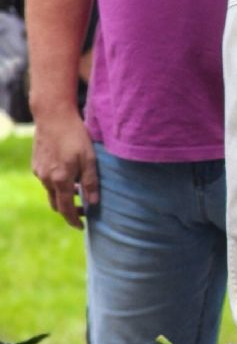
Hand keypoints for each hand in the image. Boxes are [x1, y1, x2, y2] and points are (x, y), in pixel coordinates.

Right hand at [31, 108, 97, 228]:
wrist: (52, 116)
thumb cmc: (75, 136)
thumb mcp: (89, 159)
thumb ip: (91, 183)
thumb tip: (93, 203)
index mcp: (61, 180)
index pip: (66, 209)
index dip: (73, 220)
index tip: (82, 227)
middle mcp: (46, 179)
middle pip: (56, 204)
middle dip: (68, 211)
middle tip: (83, 211)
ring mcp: (39, 171)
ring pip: (51, 192)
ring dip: (63, 196)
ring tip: (79, 193)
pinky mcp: (36, 164)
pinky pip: (47, 181)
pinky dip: (57, 185)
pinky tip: (68, 176)